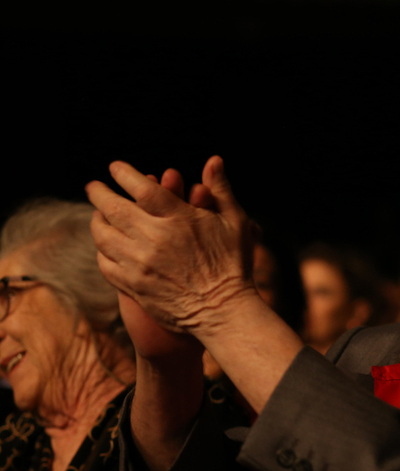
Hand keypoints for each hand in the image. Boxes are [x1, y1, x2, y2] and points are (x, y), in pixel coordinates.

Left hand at [87, 156, 257, 339]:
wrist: (224, 311)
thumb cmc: (235, 264)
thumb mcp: (235, 222)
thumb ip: (220, 189)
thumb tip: (214, 159)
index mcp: (178, 218)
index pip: (140, 186)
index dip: (123, 173)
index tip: (115, 168)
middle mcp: (153, 238)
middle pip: (113, 207)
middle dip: (99, 193)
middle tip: (93, 187)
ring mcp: (139, 263)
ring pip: (103, 235)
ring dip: (97, 221)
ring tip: (97, 215)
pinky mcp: (133, 286)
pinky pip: (105, 263)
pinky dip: (102, 251)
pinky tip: (105, 247)